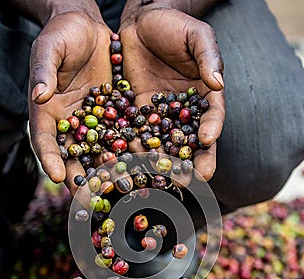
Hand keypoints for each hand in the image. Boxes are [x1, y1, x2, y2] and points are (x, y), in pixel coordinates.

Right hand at [28, 12, 111, 195]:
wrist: (88, 27)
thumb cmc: (62, 34)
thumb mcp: (49, 48)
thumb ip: (44, 71)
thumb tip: (39, 95)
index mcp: (47, 111)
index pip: (45, 139)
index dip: (49, 158)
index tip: (56, 176)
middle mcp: (70, 123)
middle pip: (73, 156)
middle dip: (81, 178)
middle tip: (89, 200)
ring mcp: (93, 122)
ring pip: (99, 152)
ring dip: (108, 173)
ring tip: (119, 190)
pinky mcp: (114, 116)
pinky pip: (121, 136)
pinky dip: (129, 152)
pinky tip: (140, 166)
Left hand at [120, 9, 224, 184]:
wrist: (140, 24)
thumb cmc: (174, 27)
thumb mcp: (196, 36)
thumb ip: (208, 57)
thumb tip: (218, 83)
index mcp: (204, 97)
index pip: (212, 117)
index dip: (212, 129)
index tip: (207, 140)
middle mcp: (184, 114)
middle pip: (191, 142)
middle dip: (192, 162)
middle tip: (192, 180)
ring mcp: (160, 118)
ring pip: (165, 145)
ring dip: (164, 165)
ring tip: (162, 181)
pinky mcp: (137, 117)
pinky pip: (138, 136)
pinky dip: (136, 151)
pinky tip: (134, 164)